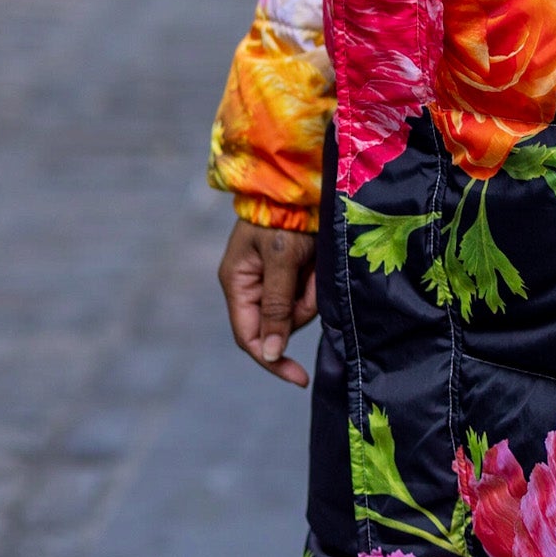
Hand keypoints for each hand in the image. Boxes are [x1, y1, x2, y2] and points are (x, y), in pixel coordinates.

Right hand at [218, 218, 317, 387]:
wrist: (301, 179)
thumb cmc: (285, 215)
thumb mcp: (281, 258)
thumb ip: (275, 305)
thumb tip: (269, 354)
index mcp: (238, 283)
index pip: (250, 337)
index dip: (272, 361)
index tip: (299, 377)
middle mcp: (253, 285)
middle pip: (280, 323)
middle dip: (302, 306)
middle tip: (311, 274)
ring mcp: (273, 277)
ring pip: (298, 307)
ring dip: (312, 290)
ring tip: (314, 259)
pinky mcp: (293, 269)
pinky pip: (309, 290)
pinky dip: (317, 280)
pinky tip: (317, 258)